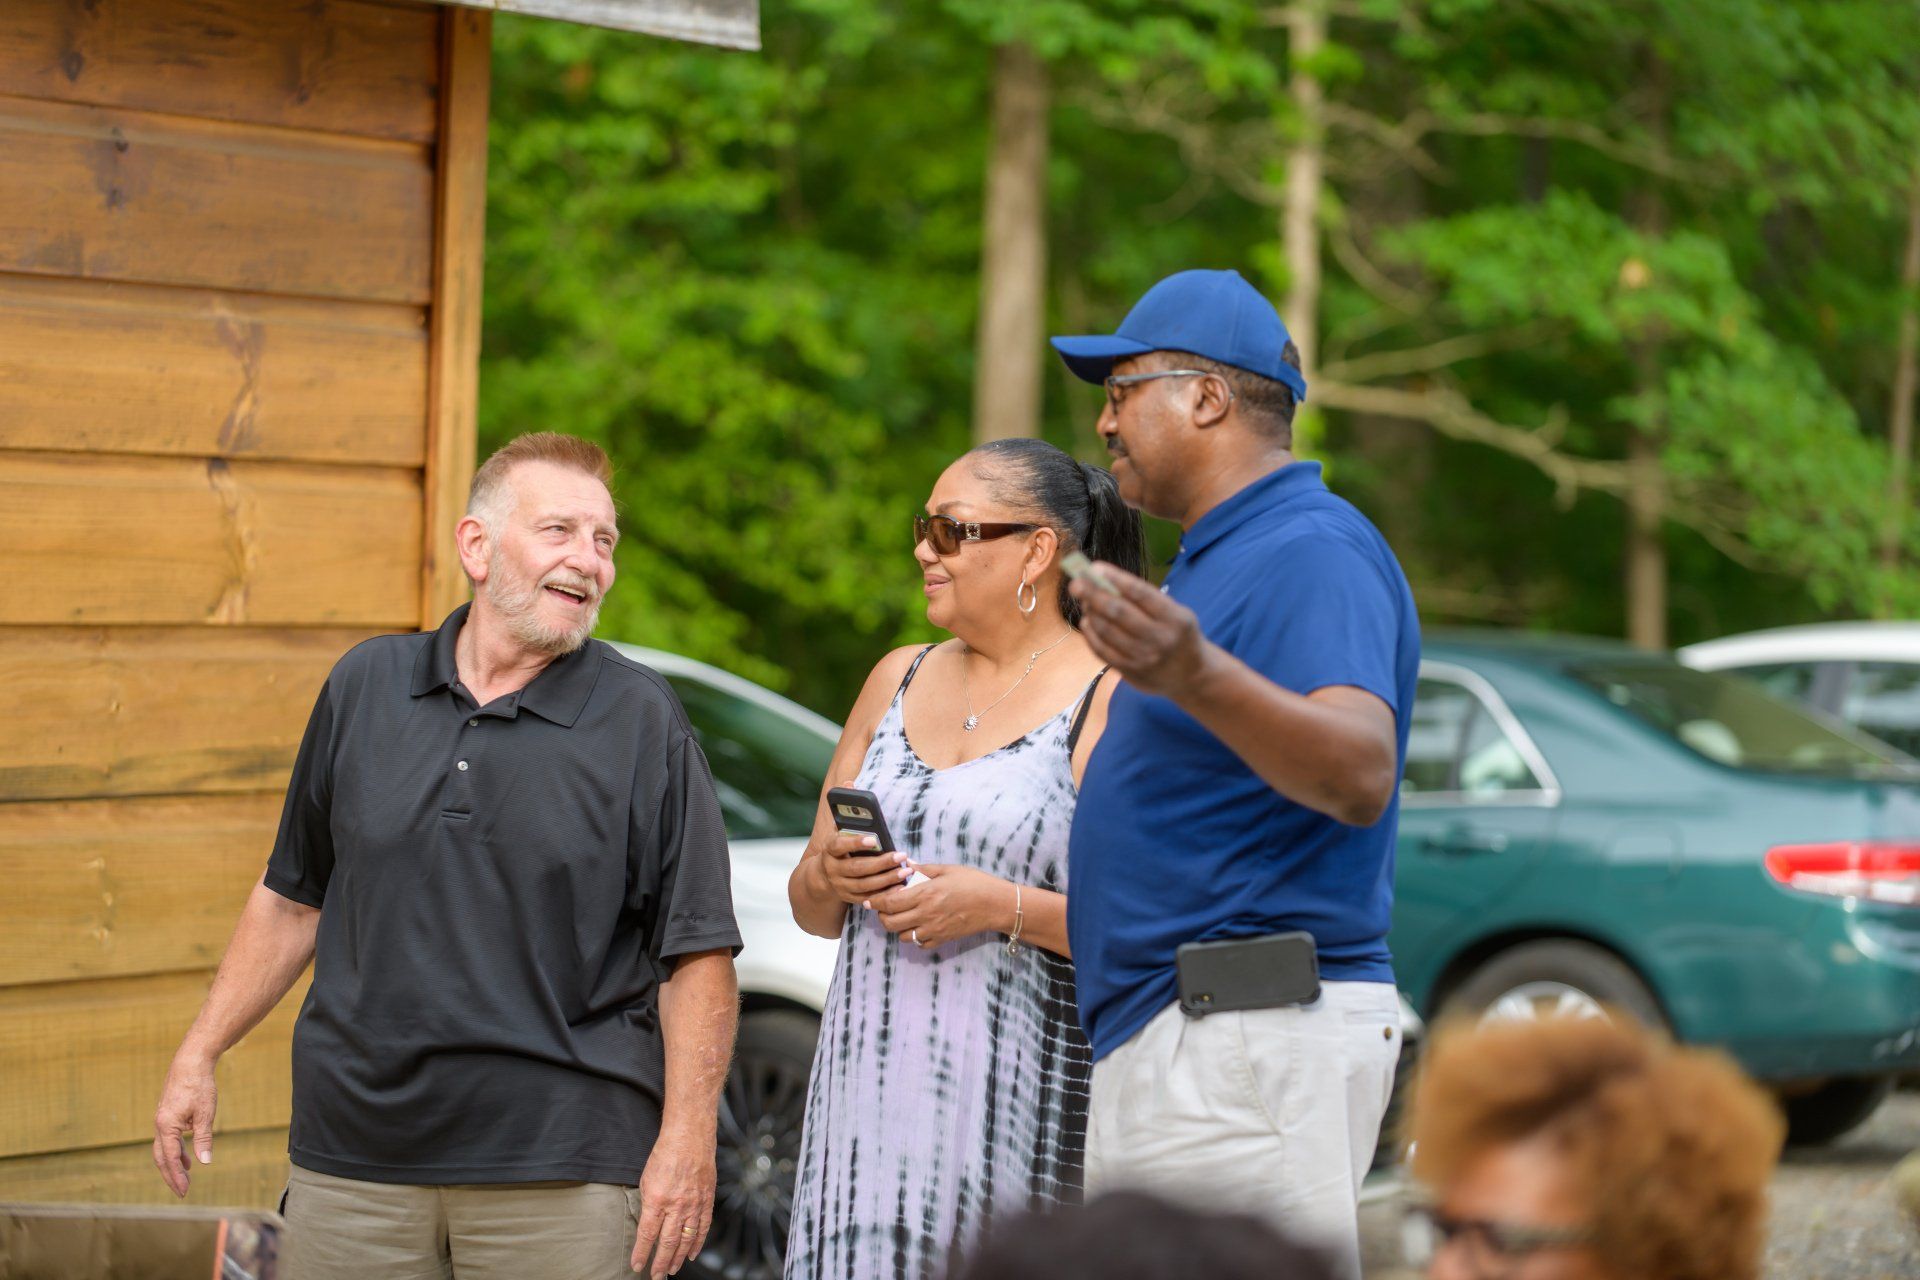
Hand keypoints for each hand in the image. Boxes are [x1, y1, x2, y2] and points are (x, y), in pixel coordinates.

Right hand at [152, 1048, 217, 1197]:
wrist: (190, 1062)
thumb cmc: (199, 1086)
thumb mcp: (205, 1114)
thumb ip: (203, 1139)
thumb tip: (205, 1163)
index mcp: (166, 1126)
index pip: (169, 1158)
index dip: (176, 1176)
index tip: (184, 1191)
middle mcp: (160, 1125)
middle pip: (161, 1157)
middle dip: (171, 1175)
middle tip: (182, 1192)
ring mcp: (162, 1120)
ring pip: (163, 1148)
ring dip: (173, 1163)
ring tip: (186, 1176)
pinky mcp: (167, 1115)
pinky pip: (168, 1138)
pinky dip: (175, 1150)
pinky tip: (187, 1156)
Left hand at [633, 1125, 716, 1276]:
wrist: (690, 1138)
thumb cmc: (666, 1154)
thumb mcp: (647, 1180)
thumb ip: (648, 1204)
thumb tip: (648, 1225)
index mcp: (657, 1199)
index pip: (647, 1234)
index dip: (642, 1253)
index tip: (637, 1265)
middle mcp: (676, 1205)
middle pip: (667, 1242)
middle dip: (660, 1262)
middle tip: (656, 1275)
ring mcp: (694, 1204)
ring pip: (686, 1239)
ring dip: (678, 1257)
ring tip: (672, 1269)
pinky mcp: (707, 1200)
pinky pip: (703, 1227)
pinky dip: (697, 1243)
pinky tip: (691, 1253)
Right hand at [814, 783, 915, 907]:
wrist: (822, 878)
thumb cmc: (838, 847)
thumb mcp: (837, 829)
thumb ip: (844, 810)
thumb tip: (848, 784)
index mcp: (830, 850)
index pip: (839, 845)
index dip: (855, 842)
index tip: (873, 839)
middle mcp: (834, 870)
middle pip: (857, 868)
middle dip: (880, 863)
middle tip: (901, 855)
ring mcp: (841, 886)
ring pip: (865, 885)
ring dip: (887, 878)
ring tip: (906, 871)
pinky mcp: (851, 898)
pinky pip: (870, 898)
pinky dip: (885, 893)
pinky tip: (901, 887)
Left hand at [869, 864, 1008, 949]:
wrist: (995, 904)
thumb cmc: (974, 882)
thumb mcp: (948, 870)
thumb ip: (924, 869)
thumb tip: (907, 865)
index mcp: (925, 894)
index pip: (890, 902)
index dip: (876, 902)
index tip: (870, 899)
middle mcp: (926, 914)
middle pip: (890, 922)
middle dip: (882, 916)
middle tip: (884, 908)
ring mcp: (934, 930)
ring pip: (903, 936)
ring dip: (897, 927)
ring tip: (902, 916)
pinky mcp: (942, 939)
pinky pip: (920, 944)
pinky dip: (914, 937)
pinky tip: (918, 925)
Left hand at [1069, 562, 1216, 699]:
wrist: (1192, 676)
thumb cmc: (1179, 635)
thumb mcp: (1177, 613)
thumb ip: (1147, 600)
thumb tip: (1106, 581)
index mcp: (1175, 618)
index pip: (1141, 593)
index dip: (1115, 579)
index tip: (1094, 568)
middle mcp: (1160, 639)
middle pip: (1119, 612)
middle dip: (1094, 595)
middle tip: (1076, 583)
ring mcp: (1144, 658)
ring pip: (1107, 631)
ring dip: (1091, 613)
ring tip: (1084, 601)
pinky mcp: (1131, 673)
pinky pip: (1102, 651)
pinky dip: (1091, 634)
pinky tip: (1087, 622)